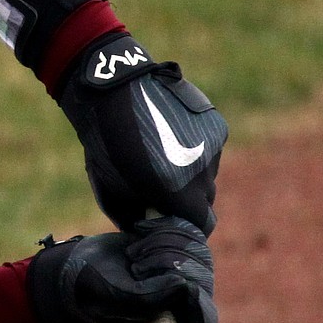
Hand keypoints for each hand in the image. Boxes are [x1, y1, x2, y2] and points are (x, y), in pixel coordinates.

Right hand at [27, 215, 217, 322]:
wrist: (78, 265)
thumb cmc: (90, 290)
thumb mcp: (112, 299)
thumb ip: (147, 300)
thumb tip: (187, 287)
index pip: (203, 319)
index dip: (192, 297)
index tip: (174, 280)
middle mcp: (182, 307)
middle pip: (201, 278)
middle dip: (165, 263)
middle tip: (135, 266)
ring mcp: (184, 277)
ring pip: (197, 250)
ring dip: (161, 244)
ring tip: (134, 255)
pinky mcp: (180, 250)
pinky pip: (190, 231)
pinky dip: (163, 227)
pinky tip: (140, 233)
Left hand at [59, 32, 227, 233]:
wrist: (114, 90)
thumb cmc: (106, 146)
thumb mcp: (112, 192)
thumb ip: (136, 220)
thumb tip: (151, 231)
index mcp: (176, 191)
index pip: (201, 225)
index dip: (187, 228)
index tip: (172, 223)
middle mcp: (201, 171)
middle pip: (206, 202)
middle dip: (188, 204)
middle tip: (164, 195)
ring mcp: (212, 147)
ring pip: (209, 176)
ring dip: (192, 177)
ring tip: (164, 161)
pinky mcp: (217, 126)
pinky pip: (210, 152)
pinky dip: (196, 153)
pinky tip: (172, 138)